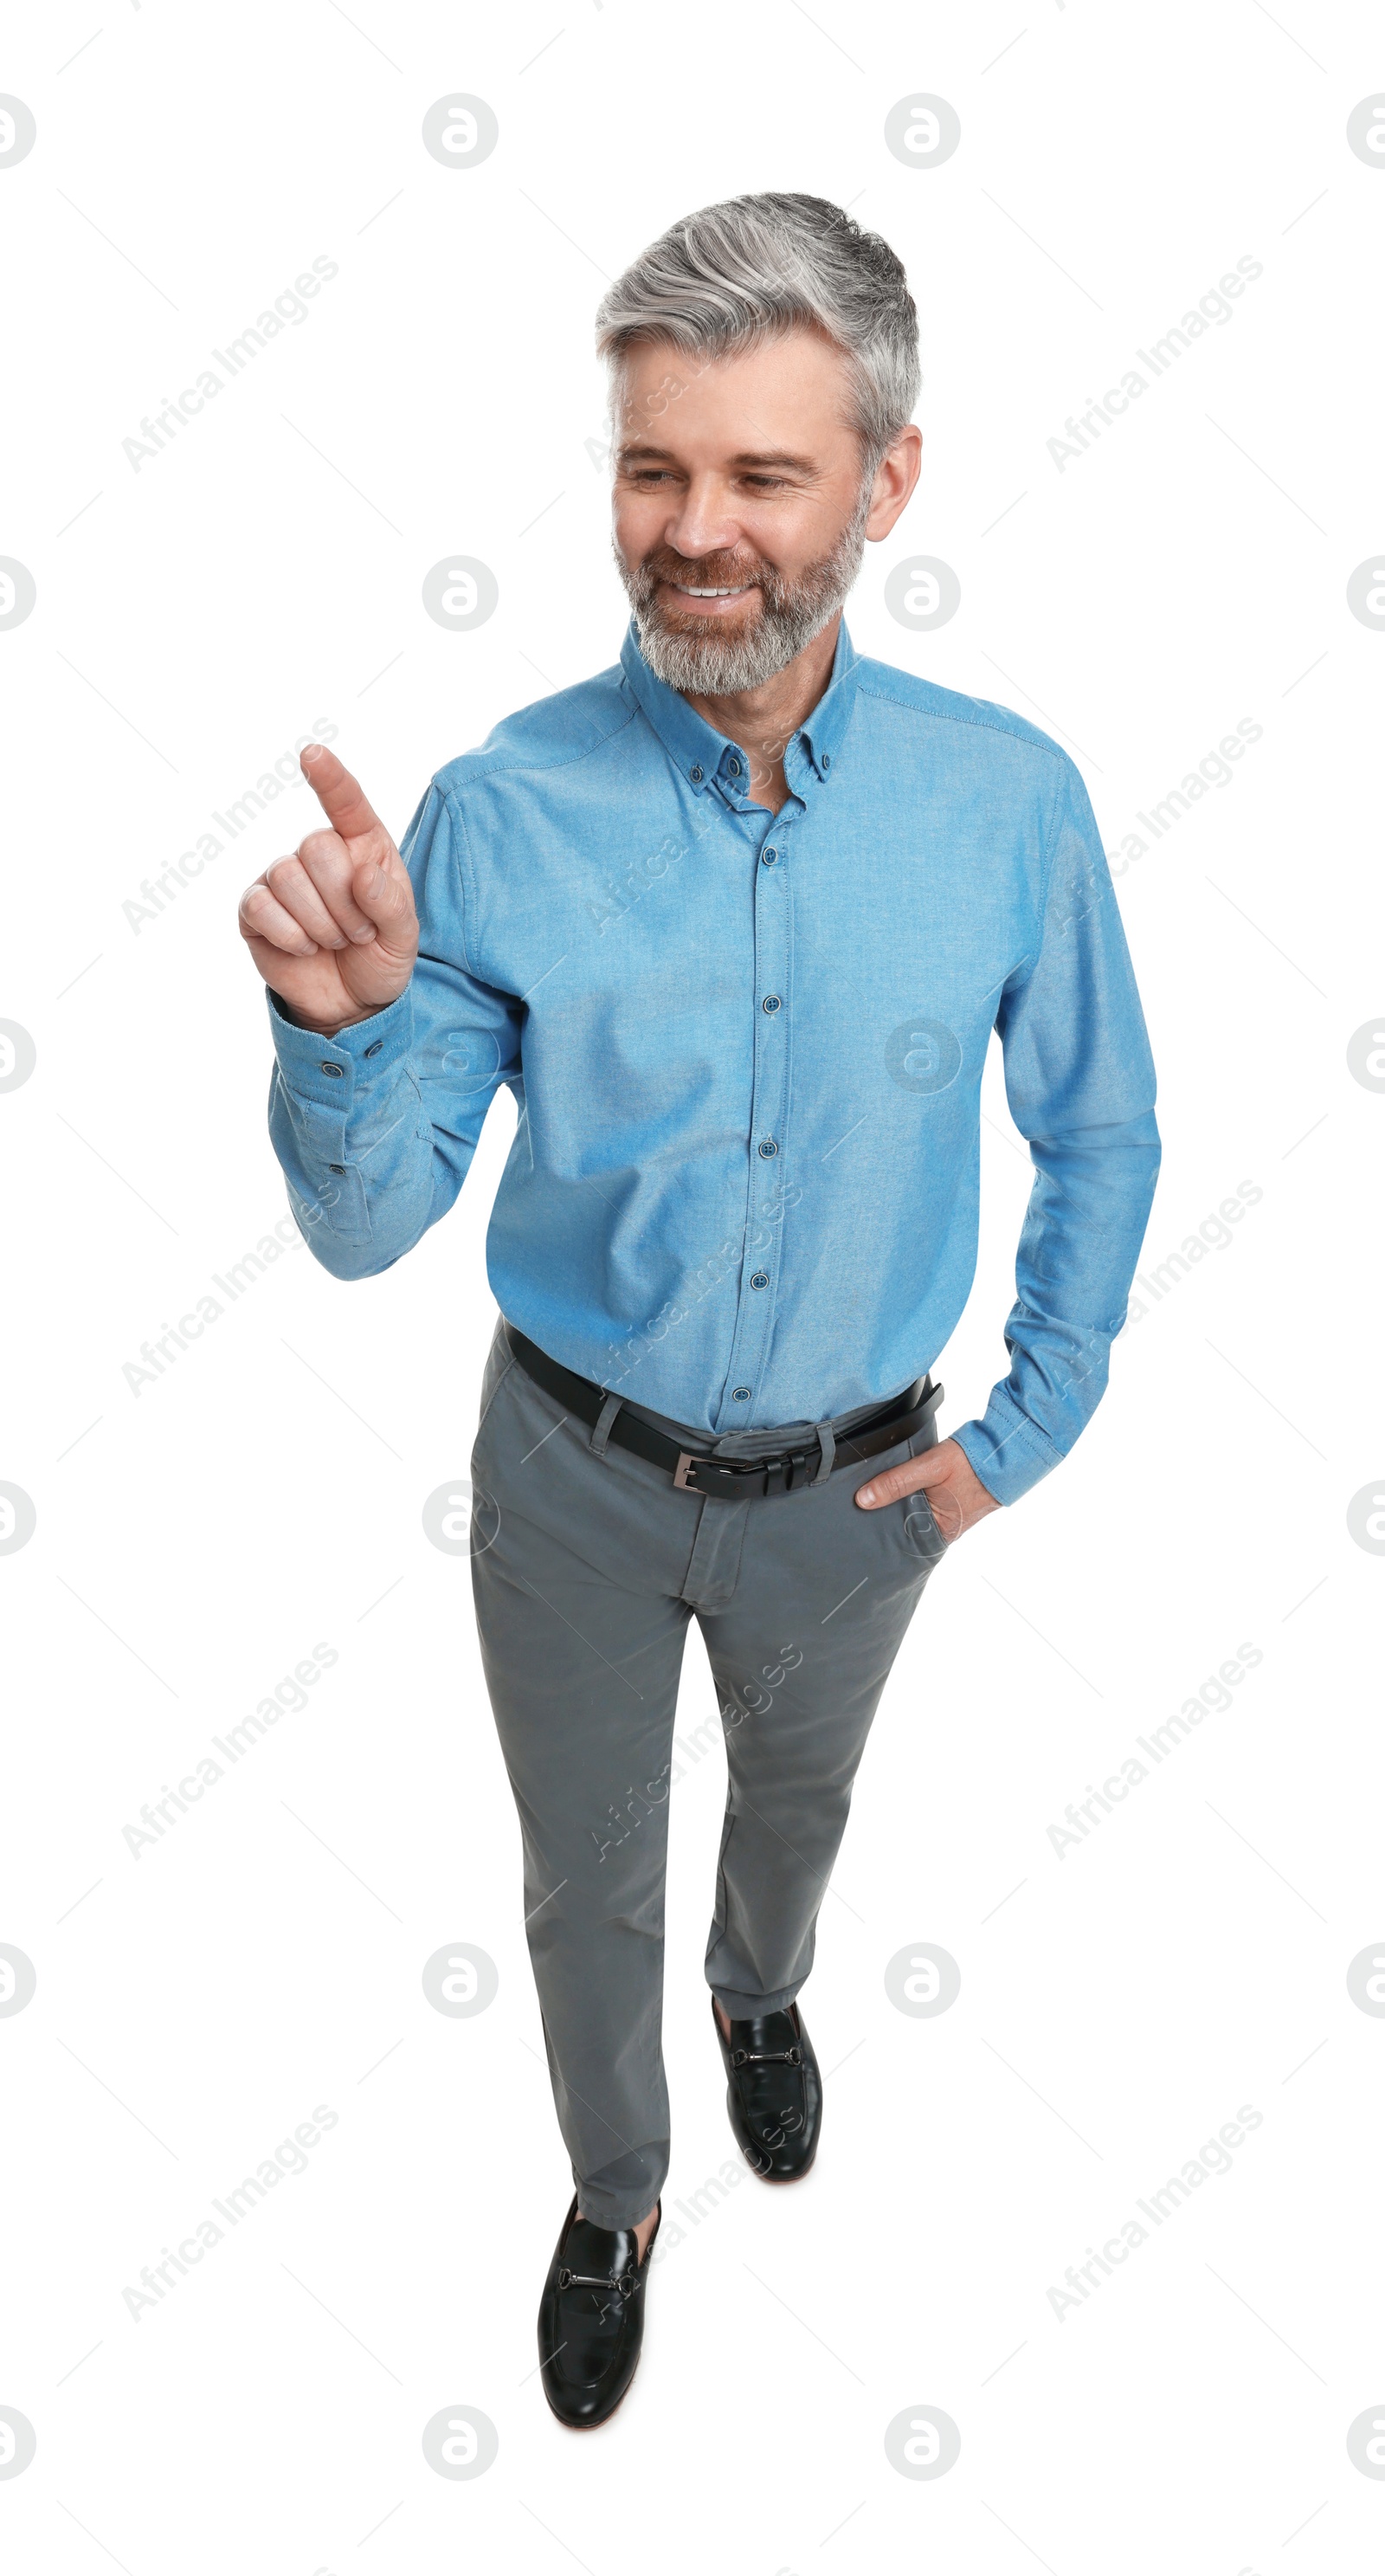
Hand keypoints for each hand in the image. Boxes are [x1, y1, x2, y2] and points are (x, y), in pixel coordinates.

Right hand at [238, 745, 418, 1033]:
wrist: (351, 1004)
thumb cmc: (380, 956)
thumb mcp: (404, 937)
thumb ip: (392, 904)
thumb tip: (363, 875)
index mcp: (363, 846)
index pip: (346, 802)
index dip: (330, 777)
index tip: (312, 754)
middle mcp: (320, 854)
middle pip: (316, 845)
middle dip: (343, 900)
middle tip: (357, 933)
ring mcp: (282, 878)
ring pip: (288, 876)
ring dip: (320, 923)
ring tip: (334, 942)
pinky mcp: (255, 909)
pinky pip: (260, 905)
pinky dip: (289, 935)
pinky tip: (304, 948)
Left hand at [853, 1435, 1000, 1542]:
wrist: (1006, 1449)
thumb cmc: (973, 1462)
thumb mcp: (931, 1468)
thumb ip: (897, 1483)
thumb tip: (863, 1500)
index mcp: (940, 1532)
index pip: (899, 1537)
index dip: (877, 1526)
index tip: (854, 1516)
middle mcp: (943, 1529)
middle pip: (903, 1525)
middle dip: (883, 1514)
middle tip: (855, 1503)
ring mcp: (946, 1515)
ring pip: (911, 1511)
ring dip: (895, 1501)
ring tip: (868, 1493)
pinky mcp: (948, 1501)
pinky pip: (921, 1502)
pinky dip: (908, 1494)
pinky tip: (892, 1484)